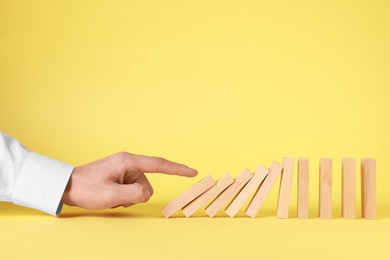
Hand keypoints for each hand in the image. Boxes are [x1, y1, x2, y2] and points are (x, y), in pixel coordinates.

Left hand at [61, 152, 196, 208]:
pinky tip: (109, 195)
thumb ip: (134, 194)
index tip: (192, 171)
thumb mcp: (111, 195)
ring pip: (139, 189)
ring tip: (109, 196)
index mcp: (128, 161)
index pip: (159, 164)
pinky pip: (132, 190)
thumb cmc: (86, 188)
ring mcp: (124, 169)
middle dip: (134, 195)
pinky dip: (123, 197)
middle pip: (146, 183)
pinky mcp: (121, 176)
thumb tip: (147, 193)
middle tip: (114, 197)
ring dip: (127, 197)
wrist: (67, 186)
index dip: (177, 169)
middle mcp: (128, 163)